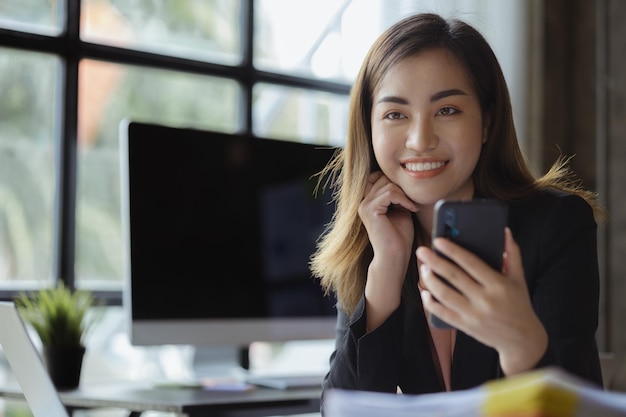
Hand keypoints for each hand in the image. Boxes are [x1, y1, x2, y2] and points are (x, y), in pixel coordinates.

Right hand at [358, 171, 418, 262]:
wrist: (394, 257)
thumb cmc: (399, 237)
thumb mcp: (400, 210)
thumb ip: (397, 195)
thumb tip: (403, 180)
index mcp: (368, 202)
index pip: (378, 176)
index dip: (394, 182)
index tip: (408, 196)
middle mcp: (363, 202)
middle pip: (384, 178)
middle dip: (401, 187)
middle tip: (412, 202)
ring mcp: (365, 205)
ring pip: (388, 185)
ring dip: (405, 195)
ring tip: (412, 207)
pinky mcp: (370, 210)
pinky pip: (390, 193)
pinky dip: (404, 200)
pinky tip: (411, 209)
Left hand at [417, 228, 547, 374]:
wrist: (522, 340)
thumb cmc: (519, 303)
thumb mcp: (519, 278)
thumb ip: (512, 253)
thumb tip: (504, 231)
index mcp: (498, 284)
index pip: (471, 263)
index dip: (453, 251)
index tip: (438, 241)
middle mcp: (485, 300)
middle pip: (454, 277)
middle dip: (435, 262)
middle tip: (422, 251)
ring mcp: (474, 314)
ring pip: (445, 295)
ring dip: (430, 280)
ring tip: (423, 268)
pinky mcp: (466, 326)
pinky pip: (443, 313)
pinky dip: (431, 302)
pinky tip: (425, 291)